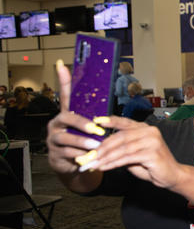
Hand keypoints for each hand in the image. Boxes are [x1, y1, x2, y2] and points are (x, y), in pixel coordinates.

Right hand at [46, 60, 105, 175]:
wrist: (75, 164)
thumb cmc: (83, 141)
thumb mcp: (88, 127)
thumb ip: (93, 113)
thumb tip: (104, 96)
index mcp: (66, 114)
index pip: (65, 95)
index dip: (64, 81)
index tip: (62, 65)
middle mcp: (57, 124)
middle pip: (66, 118)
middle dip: (81, 123)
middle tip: (96, 129)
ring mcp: (54, 139)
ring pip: (66, 138)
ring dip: (82, 142)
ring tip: (95, 146)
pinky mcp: (56, 155)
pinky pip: (67, 154)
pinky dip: (80, 155)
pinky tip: (89, 157)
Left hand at [86, 116, 183, 188]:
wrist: (172, 176)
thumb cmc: (152, 166)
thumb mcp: (133, 155)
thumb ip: (121, 150)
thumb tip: (99, 151)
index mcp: (146, 128)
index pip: (125, 122)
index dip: (110, 121)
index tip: (96, 121)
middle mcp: (150, 131)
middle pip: (121, 137)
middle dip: (103, 147)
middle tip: (90, 156)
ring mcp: (153, 141)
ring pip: (123, 148)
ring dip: (106, 157)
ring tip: (94, 163)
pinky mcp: (153, 153)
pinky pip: (128, 157)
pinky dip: (114, 163)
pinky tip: (104, 167)